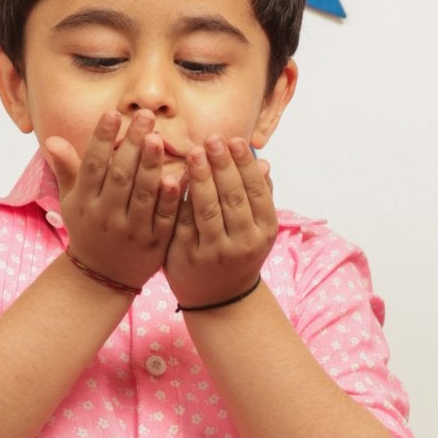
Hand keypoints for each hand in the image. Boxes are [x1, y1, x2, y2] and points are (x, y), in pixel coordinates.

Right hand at [46, 110, 180, 290]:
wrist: (102, 278)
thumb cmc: (88, 230)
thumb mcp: (71, 202)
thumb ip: (67, 170)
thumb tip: (52, 139)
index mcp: (85, 202)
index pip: (92, 165)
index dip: (101, 139)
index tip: (112, 113)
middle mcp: (106, 216)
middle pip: (120, 176)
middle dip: (131, 144)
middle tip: (145, 116)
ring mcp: (132, 231)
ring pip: (142, 195)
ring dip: (150, 166)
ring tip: (157, 138)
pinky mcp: (155, 243)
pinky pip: (163, 218)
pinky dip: (169, 199)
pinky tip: (177, 177)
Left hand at [165, 135, 278, 310]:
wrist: (219, 299)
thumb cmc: (237, 253)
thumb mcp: (257, 230)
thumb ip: (259, 197)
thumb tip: (264, 163)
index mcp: (264, 232)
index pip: (256, 191)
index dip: (245, 165)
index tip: (234, 140)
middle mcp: (243, 244)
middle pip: (233, 197)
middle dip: (222, 165)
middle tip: (212, 139)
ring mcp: (215, 253)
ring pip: (208, 209)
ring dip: (201, 178)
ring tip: (194, 152)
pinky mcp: (188, 257)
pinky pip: (183, 221)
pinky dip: (180, 198)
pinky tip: (174, 177)